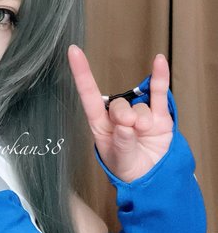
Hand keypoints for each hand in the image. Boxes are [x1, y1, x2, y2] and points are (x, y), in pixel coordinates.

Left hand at [67, 45, 173, 182]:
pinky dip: (159, 77)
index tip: (74, 51)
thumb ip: (122, 144)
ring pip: (139, 106)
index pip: (88, 96)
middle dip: (124, 115)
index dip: (81, 74)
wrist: (151, 181)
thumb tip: (125, 125)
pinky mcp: (159, 117)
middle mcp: (118, 117)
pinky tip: (159, 61)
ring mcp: (139, 115)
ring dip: (142, 119)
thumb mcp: (120, 161)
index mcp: (100, 125)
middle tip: (129, 126)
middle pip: (118, 104)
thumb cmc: (127, 168)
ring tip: (144, 133)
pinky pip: (158, 93)